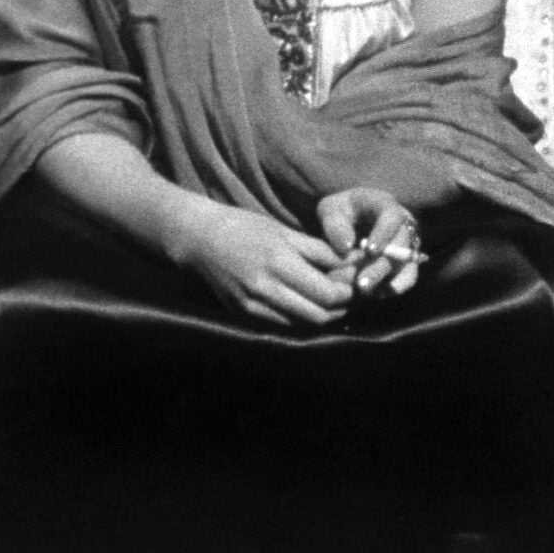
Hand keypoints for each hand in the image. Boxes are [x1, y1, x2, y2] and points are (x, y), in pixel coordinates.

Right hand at [171, 200, 355, 330]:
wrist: (199, 239)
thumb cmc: (244, 228)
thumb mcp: (284, 232)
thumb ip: (319, 250)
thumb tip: (353, 262)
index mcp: (278, 262)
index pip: (327, 294)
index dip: (347, 292)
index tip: (354, 282)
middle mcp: (265, 288)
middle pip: (318, 315)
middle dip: (339, 308)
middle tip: (347, 295)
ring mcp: (252, 305)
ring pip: (302, 324)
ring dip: (321, 315)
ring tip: (329, 300)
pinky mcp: (243, 314)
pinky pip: (282, 324)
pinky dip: (299, 317)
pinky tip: (304, 303)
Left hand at [316, 188, 422, 300]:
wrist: (348, 223)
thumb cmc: (339, 214)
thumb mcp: (330, 210)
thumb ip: (334, 225)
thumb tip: (345, 248)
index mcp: (384, 204)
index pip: (392, 216)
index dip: (384, 233)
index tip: (370, 251)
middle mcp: (401, 224)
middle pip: (401, 246)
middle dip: (381, 267)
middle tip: (362, 285)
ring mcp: (406, 244)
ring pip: (406, 265)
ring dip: (387, 281)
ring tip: (364, 293)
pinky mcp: (406, 263)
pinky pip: (407, 278)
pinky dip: (392, 288)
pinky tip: (374, 295)